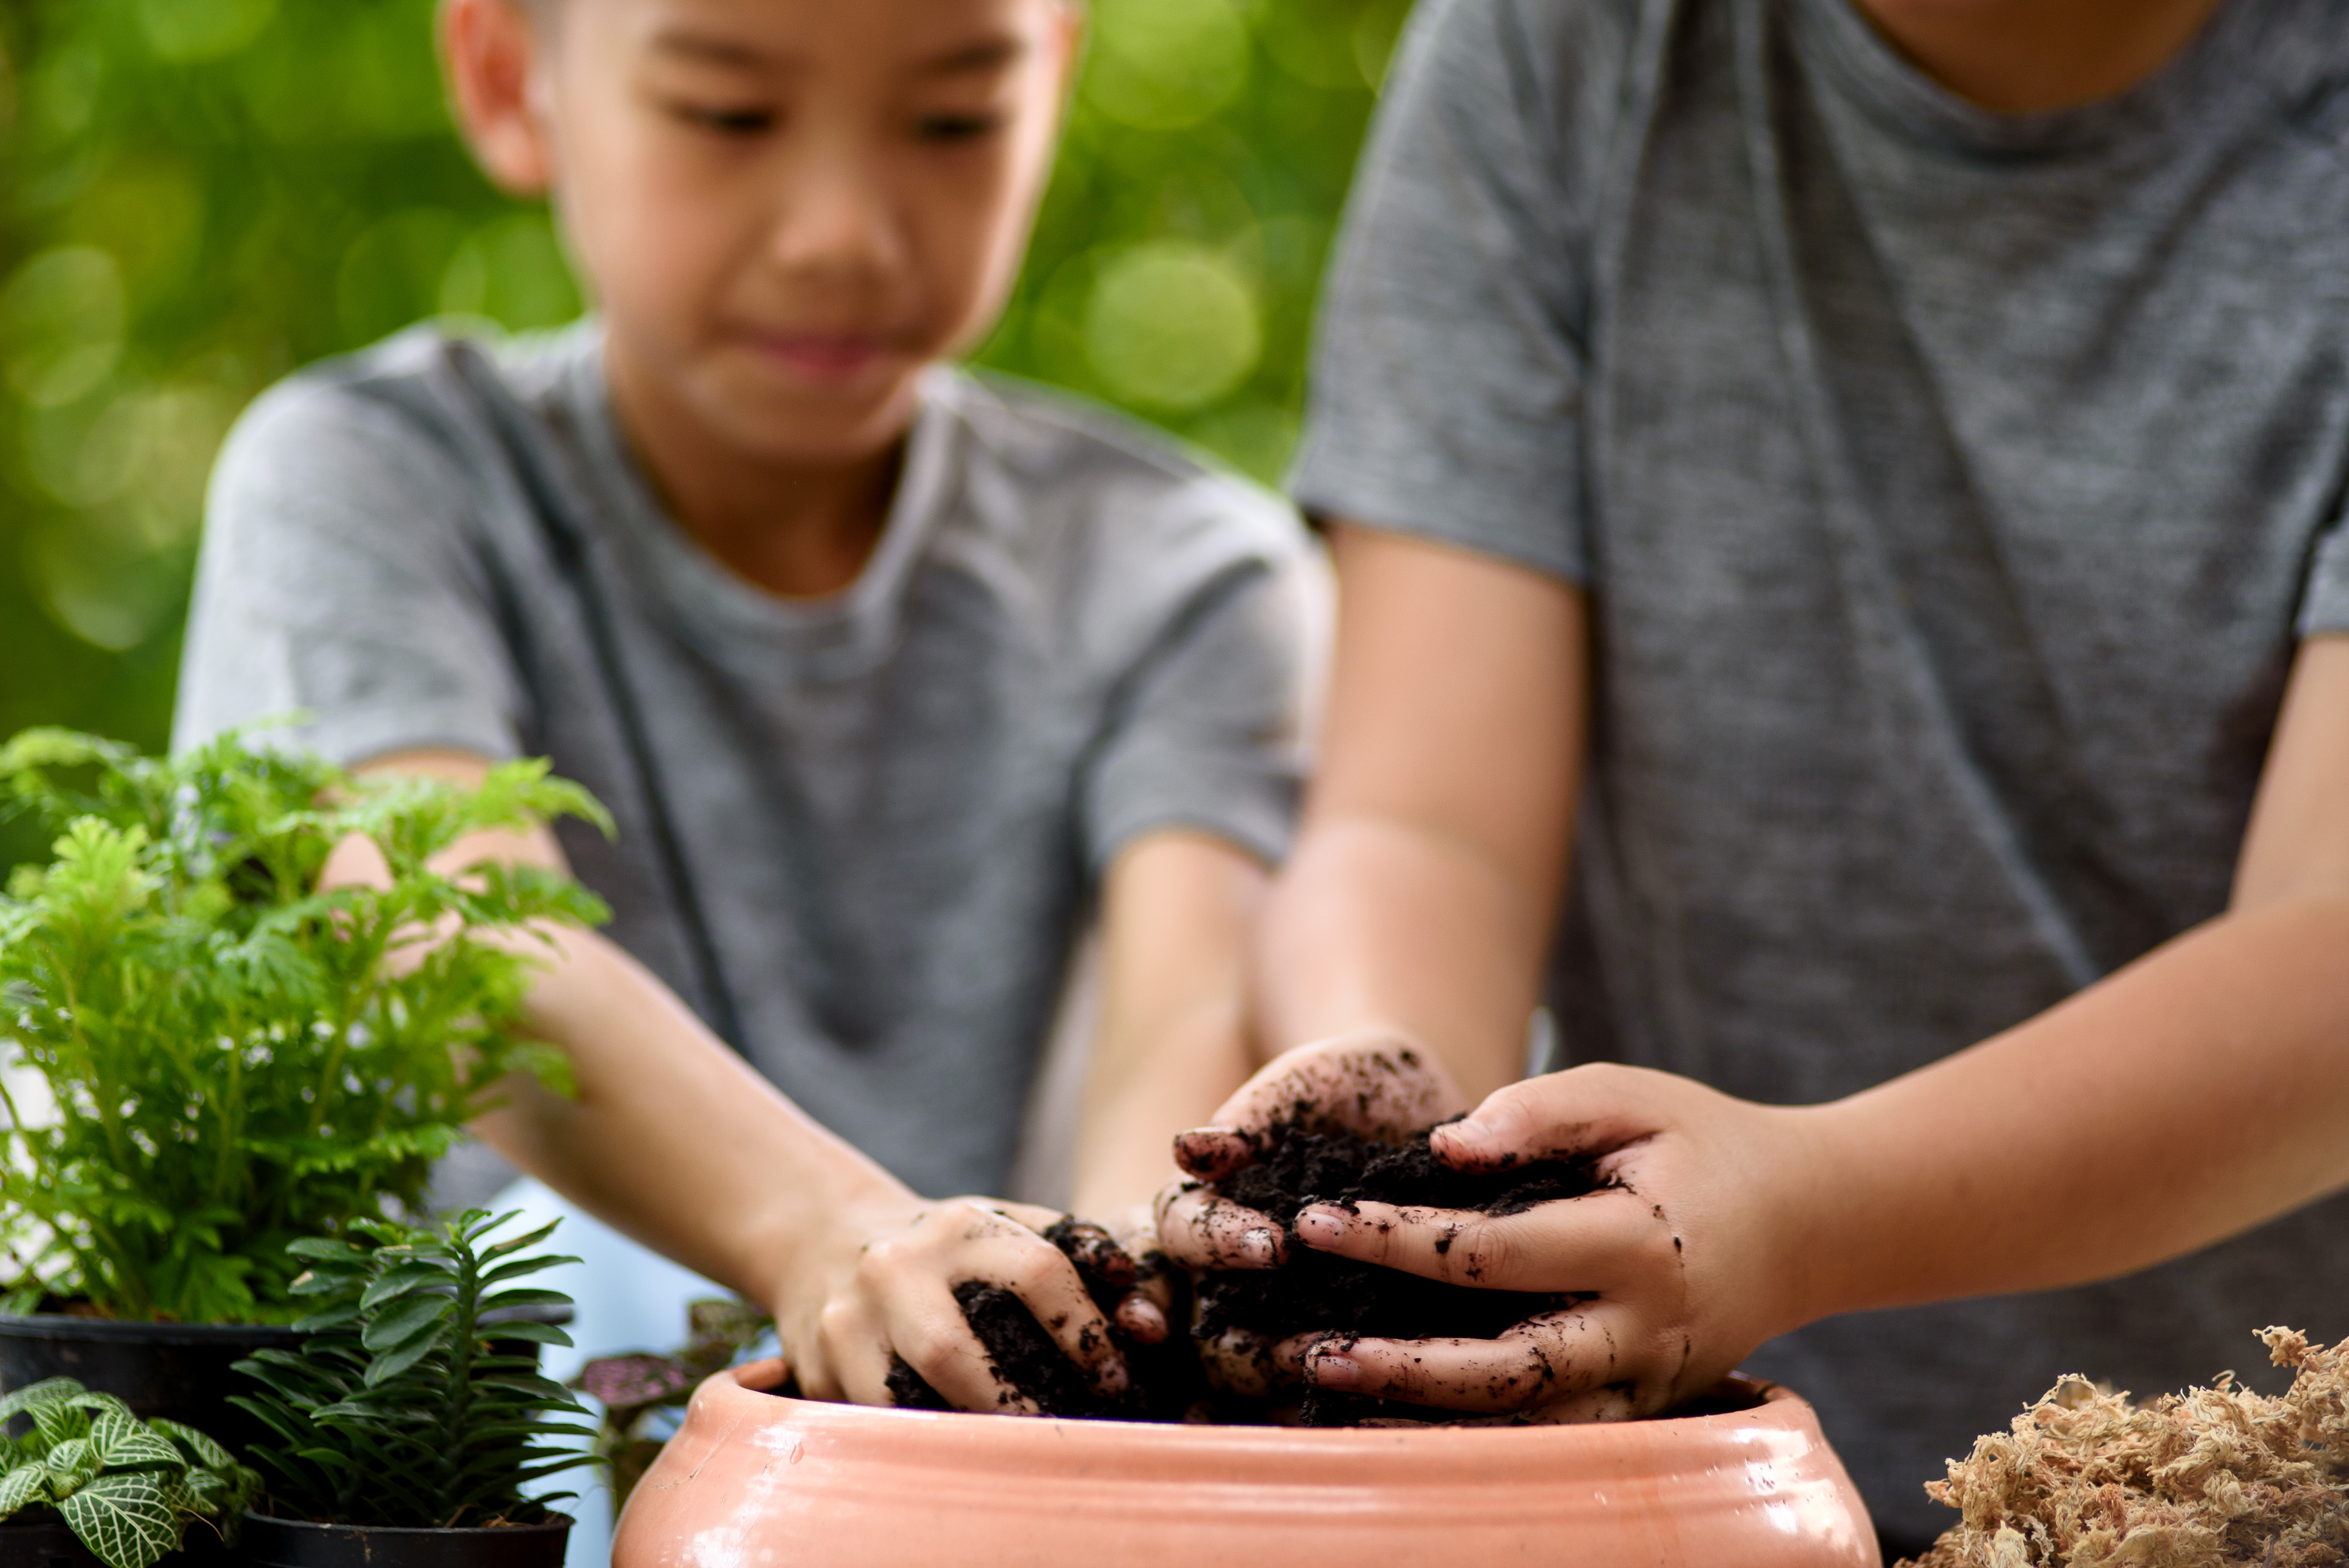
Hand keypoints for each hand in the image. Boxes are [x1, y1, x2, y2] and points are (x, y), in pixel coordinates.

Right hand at [779, 1194, 1146, 1413]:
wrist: (822, 1236)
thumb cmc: (942, 1245)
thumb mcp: (998, 1222)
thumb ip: (1071, 1248)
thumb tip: (1140, 1301)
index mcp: (958, 1226)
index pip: (1037, 1274)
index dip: (1084, 1333)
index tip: (1115, 1379)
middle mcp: (895, 1268)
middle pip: (953, 1352)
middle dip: (1013, 1407)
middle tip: (1061, 1436)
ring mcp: (844, 1319)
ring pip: (897, 1398)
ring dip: (955, 1433)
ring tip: (1007, 1454)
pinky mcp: (814, 1365)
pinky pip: (867, 1421)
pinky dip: (911, 1439)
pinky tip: (950, 1449)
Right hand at [1150, 1034, 1469, 1391]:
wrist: (1432, 1113)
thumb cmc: (1356, 1083)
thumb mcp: (1313, 1080)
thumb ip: (1255, 1111)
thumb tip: (1190, 1151)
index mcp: (1211, 1202)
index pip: (1183, 1230)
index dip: (1217, 1245)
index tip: (1276, 1246)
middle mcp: (1232, 1269)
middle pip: (1201, 1324)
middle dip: (1241, 1343)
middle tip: (1301, 1345)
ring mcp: (1282, 1312)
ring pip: (1250, 1370)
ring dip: (1287, 1382)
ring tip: (1342, 1377)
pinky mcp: (1341, 1342)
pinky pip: (1324, 1388)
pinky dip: (1341, 1402)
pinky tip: (1379, 1408)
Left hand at [1285, 1063, 1822, 1419]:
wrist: (1813, 1221)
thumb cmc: (1704, 1143)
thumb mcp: (1633, 1095)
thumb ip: (1540, 1111)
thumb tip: (1444, 1151)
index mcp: (1636, 1244)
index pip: (1492, 1253)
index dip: (1399, 1240)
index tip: (1317, 1223)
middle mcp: (1644, 1331)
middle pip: (1504, 1368)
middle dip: (1400, 1364)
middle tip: (1311, 1347)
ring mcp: (1649, 1385)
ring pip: (1527, 1424)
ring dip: (1427, 1415)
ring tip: (1337, 1390)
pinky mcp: (1647, 1413)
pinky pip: (1554, 1438)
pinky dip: (1477, 1437)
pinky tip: (1402, 1420)